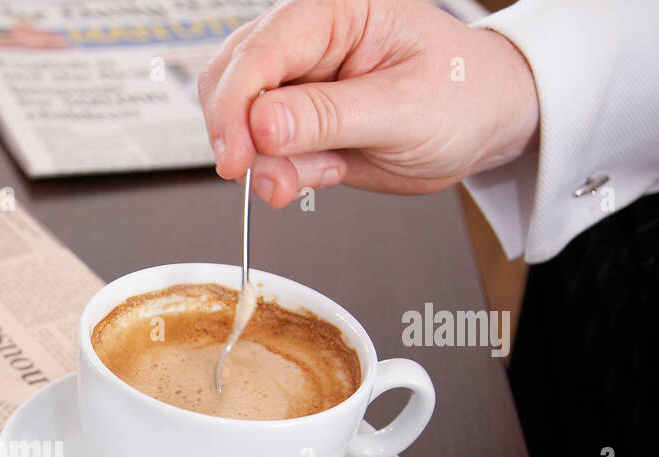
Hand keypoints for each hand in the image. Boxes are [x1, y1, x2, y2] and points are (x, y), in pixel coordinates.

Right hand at [198, 0, 538, 206]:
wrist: (486, 122)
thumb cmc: (464, 95)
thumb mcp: (404, 108)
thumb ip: (329, 116)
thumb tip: (262, 124)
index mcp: (336, 13)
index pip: (259, 51)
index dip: (236, 107)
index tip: (238, 159)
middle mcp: (308, 42)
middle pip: (232, 83)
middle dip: (245, 139)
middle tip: (277, 178)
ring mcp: (298, 84)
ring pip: (240, 123)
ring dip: (268, 164)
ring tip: (325, 171)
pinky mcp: (296, 122)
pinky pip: (262, 152)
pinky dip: (282, 174)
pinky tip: (326, 171)